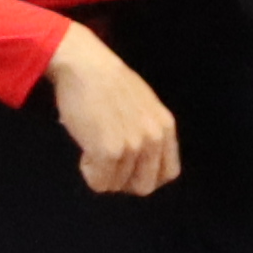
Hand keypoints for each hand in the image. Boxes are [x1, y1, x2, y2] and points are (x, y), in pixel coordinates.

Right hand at [43, 23, 179, 196]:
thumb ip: (148, 131)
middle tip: (107, 162)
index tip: (127, 166)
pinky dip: (88, 172)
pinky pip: (99, 183)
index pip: (168, 173)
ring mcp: (133, 145)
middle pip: (144, 186)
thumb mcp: (143, 105)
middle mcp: (154, 137)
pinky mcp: (109, 150)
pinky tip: (85, 149)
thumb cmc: (106, 82)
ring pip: (117, 186)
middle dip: (123, 180)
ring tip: (93, 144)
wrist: (84, 65)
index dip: (145, 175)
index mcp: (165, 126)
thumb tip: (141, 164)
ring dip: (102, 171)